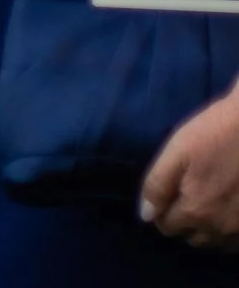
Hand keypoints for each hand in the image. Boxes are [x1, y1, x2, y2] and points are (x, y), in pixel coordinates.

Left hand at [144, 82, 238, 248]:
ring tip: (207, 203)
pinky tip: (227, 210)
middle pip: (193, 238)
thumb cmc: (214, 134)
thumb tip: (146, 216)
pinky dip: (229, 231)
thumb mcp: (176, 153)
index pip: (167, 227)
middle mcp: (222, 228)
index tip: (167, 194)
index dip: (161, 211)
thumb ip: (157, 186)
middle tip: (187, 196)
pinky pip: (238, 241)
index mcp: (196, 211)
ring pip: (218, 242)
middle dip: (185, 222)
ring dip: (208, 229)